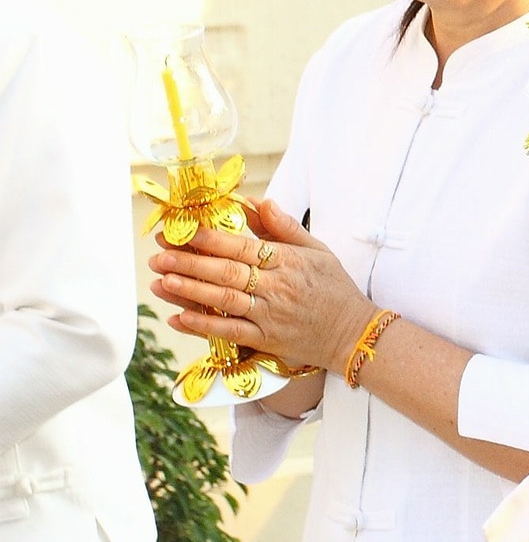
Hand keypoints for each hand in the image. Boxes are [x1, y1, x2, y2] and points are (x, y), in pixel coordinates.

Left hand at [147, 199, 375, 371]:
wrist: (353, 332)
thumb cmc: (334, 288)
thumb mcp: (317, 250)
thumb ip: (284, 227)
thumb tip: (256, 201)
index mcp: (289, 261)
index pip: (245, 246)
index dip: (212, 238)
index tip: (185, 230)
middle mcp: (278, 287)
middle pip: (228, 272)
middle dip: (191, 263)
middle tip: (161, 255)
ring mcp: (271, 316)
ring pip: (225, 301)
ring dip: (192, 291)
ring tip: (162, 280)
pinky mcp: (267, 340)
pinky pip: (231, 332)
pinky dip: (205, 326)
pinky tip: (180, 317)